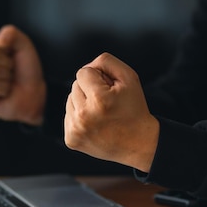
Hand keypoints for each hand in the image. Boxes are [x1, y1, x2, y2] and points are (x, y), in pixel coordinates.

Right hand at [0, 25, 45, 125]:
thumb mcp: (23, 45)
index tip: (11, 57)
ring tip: (8, 84)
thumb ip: (10, 33)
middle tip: (11, 73)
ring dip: (7, 78)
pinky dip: (4, 88)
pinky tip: (4, 94)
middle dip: (7, 64)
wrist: (35, 93)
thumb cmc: (27, 71)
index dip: (5, 48)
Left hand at [64, 53, 158, 172]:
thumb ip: (106, 62)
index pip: (83, 72)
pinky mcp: (71, 140)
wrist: (138, 144)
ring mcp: (76, 130)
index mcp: (99, 100)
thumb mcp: (129, 78)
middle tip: (107, 103)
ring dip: (83, 102)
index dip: (98, 77)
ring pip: (70, 100)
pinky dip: (79, 117)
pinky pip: (68, 116)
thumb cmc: (134, 109)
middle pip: (75, 86)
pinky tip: (94, 124)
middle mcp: (84, 116)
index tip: (110, 89)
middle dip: (90, 90)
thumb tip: (86, 67)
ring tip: (101, 113)